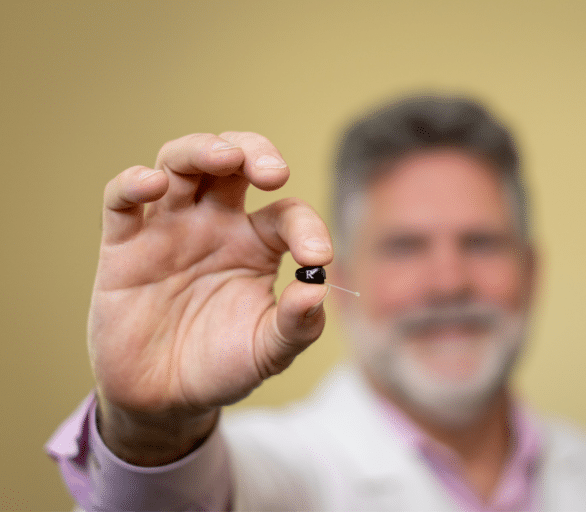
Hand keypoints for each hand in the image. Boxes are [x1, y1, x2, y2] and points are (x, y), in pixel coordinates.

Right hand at [89, 132, 331, 462]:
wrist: (167, 400)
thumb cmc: (223, 366)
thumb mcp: (269, 352)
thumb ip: (297, 325)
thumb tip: (317, 290)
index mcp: (257, 244)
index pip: (287, 214)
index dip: (306, 228)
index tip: (316, 257)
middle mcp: (215, 226)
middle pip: (231, 162)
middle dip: (254, 152)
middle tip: (274, 173)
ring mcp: (169, 230)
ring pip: (178, 164)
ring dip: (201, 150)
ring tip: (225, 157)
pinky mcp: (124, 248)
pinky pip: (121, 201)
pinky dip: (132, 184)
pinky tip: (152, 184)